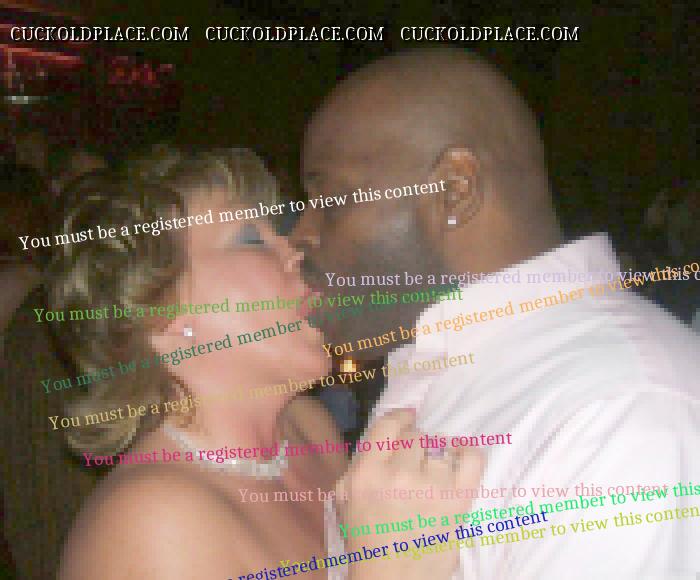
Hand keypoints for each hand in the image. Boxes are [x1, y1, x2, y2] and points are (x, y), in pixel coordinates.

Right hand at [336, 409, 484, 579]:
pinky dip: (468, 454)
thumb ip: (360, 463)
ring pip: (440, 448)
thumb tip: (385, 434)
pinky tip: (460, 458)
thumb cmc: (367, 539)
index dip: (401, 417)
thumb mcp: (345, 498)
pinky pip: (472, 459)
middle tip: (414, 463)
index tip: (408, 418)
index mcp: (367, 473)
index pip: (389, 425)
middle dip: (415, 446)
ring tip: (433, 474)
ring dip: (436, 457)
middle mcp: (398, 474)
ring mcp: (432, 486)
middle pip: (416, 436)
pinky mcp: (458, 500)